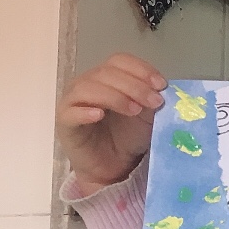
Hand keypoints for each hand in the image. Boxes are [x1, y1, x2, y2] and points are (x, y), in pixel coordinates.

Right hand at [57, 53, 166, 194]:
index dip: (141, 69)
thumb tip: (163, 89)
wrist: (113, 167)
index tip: (161, 85)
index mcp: (108, 77)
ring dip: (114, 96)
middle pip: (106, 72)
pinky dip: (85, 111)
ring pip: (87, 87)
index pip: (120, 61)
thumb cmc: (128, 137)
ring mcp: (73, 102)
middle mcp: (87, 84)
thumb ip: (153, 100)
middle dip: (134, 85)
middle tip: (154, 102)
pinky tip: (99, 115)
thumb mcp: (148, 116)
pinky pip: (70, 112)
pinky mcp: (65, 123)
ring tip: (134, 110)